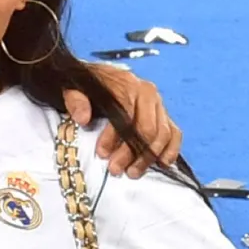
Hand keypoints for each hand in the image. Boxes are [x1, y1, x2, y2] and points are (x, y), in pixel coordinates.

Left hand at [63, 66, 181, 178]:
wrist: (100, 76)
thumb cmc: (87, 86)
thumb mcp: (74, 88)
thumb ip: (76, 100)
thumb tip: (83, 118)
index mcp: (126, 84)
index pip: (125, 114)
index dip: (114, 137)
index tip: (102, 154)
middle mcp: (146, 92)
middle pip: (146, 128)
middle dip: (131, 152)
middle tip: (116, 169)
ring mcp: (158, 104)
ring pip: (162, 134)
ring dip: (149, 157)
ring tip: (132, 172)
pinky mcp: (164, 114)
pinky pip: (175, 133)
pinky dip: (171, 149)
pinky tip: (161, 163)